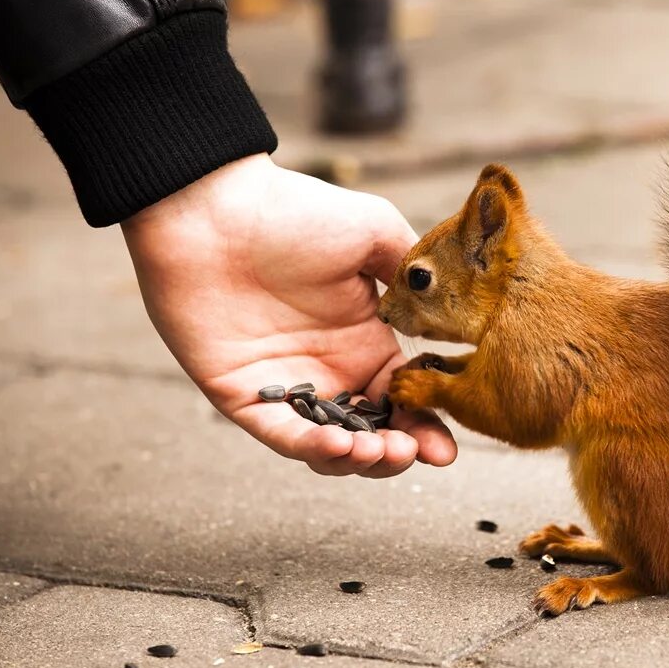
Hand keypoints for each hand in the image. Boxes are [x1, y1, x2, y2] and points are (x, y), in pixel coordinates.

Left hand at [121, 154, 456, 476]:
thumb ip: (415, 276)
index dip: (427, 427)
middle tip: (417, 453)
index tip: (447, 448)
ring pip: (331, 447)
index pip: (405, 398)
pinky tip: (342, 445)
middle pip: (373, 432)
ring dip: (362, 460)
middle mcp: (330, 369)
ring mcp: (287, 386)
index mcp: (365, 339)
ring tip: (379, 451)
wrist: (214, 207)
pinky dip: (314, 449)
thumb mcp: (375, 232)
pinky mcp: (243, 396)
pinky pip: (284, 435)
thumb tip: (454, 315)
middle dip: (400, 452)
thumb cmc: (295, 211)